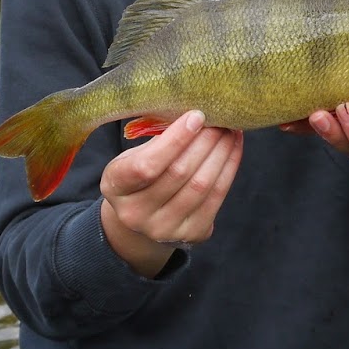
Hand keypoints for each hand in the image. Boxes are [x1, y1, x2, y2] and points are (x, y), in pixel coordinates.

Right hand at [99, 110, 243, 277]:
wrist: (144, 217)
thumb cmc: (139, 175)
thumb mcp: (132, 156)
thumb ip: (156, 141)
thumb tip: (196, 114)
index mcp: (115, 187)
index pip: (145, 165)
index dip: (175, 140)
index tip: (197, 115)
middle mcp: (136, 214)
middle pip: (178, 173)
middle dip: (205, 141)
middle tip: (221, 117)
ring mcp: (164, 229)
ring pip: (201, 185)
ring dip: (221, 153)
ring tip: (230, 130)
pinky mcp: (192, 234)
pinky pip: (216, 197)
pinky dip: (229, 169)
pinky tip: (233, 148)